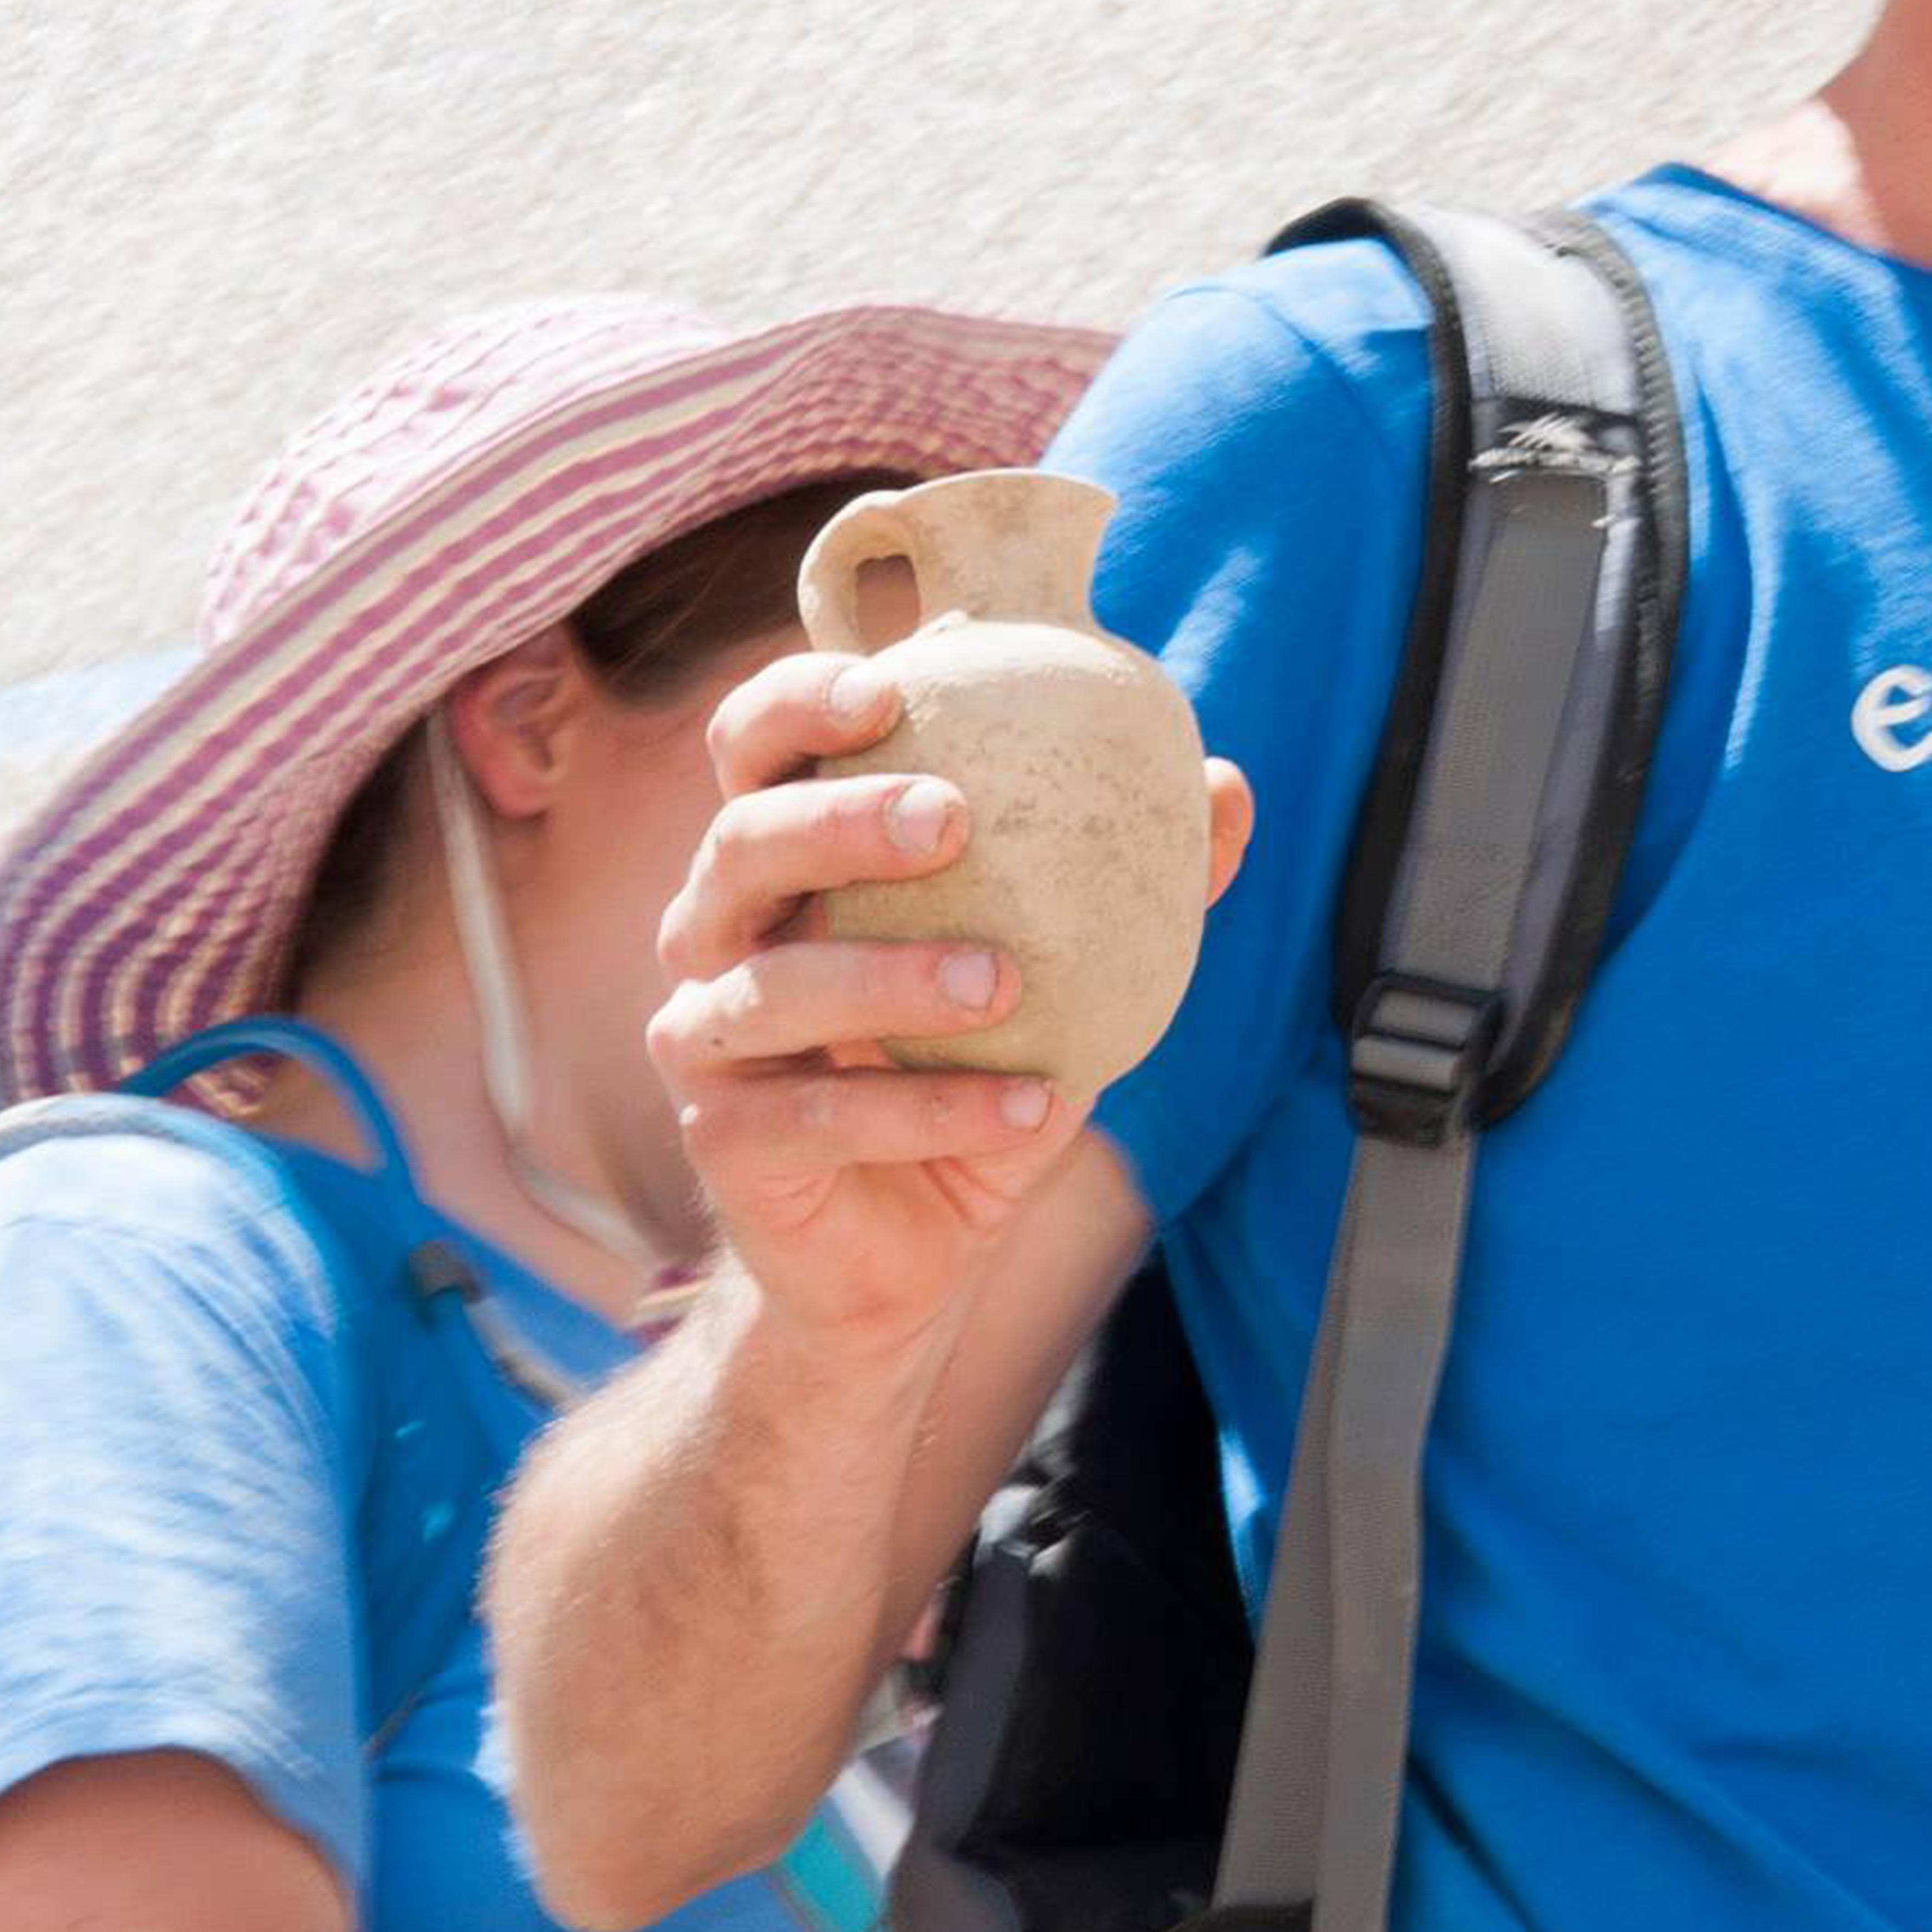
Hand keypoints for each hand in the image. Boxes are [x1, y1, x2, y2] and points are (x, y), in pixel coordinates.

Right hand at [652, 652, 1247, 1355]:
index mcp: (786, 862)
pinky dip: (932, 1112)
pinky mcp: (722, 1140)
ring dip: (888, 979)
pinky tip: (1033, 1111)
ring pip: (772, 986)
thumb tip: (1227, 786)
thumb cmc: (972, 1071)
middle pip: (740, 841)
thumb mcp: (1059, 975)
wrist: (911, 1247)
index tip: (889, 684)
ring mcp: (705, 1037)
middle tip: (947, 817)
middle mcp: (720, 932)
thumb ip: (1130, 881)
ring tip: (1000, 982)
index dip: (799, 702)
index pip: (758, 749)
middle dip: (837, 819)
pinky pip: (820, 1118)